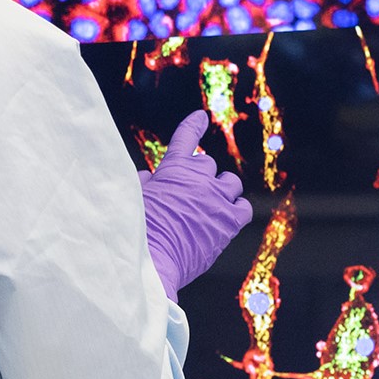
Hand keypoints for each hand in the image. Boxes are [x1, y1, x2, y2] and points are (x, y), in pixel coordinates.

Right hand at [139, 111, 250, 297]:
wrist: (152, 261)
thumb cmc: (137, 232)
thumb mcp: (134, 199)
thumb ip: (143, 185)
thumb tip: (147, 178)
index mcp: (174, 169)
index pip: (186, 138)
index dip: (193, 126)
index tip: (200, 117)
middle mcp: (200, 178)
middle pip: (207, 164)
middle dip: (199, 176)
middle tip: (190, 193)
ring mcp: (217, 198)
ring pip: (230, 183)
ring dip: (222, 189)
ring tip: (211, 204)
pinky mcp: (230, 221)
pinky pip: (244, 207)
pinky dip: (237, 209)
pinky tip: (229, 217)